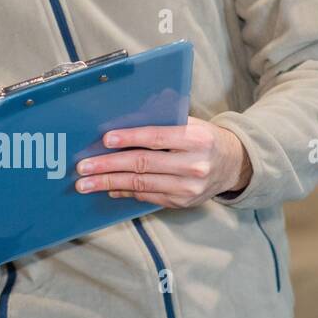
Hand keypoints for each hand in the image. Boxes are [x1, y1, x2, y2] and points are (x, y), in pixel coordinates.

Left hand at [75, 117, 251, 208]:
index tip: (105, 140)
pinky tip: (108, 188)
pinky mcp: (183, 202)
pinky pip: (148, 197)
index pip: (157, 138)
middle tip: (83, 167)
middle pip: (143, 165)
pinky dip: (125, 192)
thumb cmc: (203, 137)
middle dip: (108, 166)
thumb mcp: (190, 122)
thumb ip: (162, 117)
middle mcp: (194, 165)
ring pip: (141, 185)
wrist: (234, 164)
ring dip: (109, 183)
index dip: (129, 138)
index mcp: (196, 139)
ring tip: (86, 183)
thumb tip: (126, 114)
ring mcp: (189, 187)